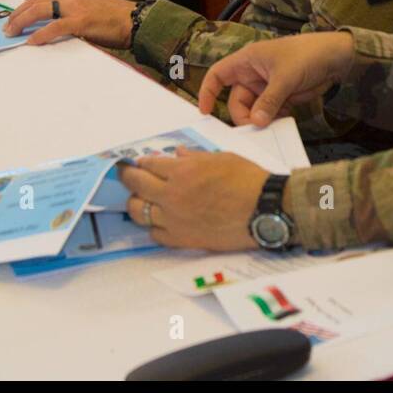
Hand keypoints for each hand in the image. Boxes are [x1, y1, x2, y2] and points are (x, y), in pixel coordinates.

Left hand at [3, 0, 134, 46]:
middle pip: (34, 2)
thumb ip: (69, 12)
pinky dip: (40, 35)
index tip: (13, 18)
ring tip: (12, 33)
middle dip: (16, 15)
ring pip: (39, 10)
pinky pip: (54, 27)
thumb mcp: (88, 7)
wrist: (135, 20)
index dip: (23, 8)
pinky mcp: (80, 20)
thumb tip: (50, 25)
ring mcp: (75, 5)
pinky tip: (31, 42)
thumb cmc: (114, 18)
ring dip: (22, 22)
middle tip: (7, 28)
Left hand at [120, 147, 268, 249]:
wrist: (264, 209)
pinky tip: (160, 220)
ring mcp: (175, 219)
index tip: (139, 162)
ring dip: (137, 203)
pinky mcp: (182, 239)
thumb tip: (177, 153)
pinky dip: (154, 226)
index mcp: (182, 171)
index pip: (148, 164)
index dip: (142, 162)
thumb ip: (194, 157)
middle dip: (128, 177)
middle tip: (128, 176)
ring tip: (141, 199)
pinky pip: (155, 234)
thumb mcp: (220, 158)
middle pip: (135, 185)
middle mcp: (172, 195)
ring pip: (138, 212)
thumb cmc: (247, 179)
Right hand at [198, 31, 354, 126]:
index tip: (205, 113)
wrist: (338, 57)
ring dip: (260, 119)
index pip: (217, 75)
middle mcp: (253, 74)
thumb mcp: (285, 77)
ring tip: (274, 122)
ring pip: (254, 110)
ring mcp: (267, 86)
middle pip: (236, 100)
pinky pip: (269, 112)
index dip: (207, 92)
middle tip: (256, 127)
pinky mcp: (281, 96)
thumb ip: (269, 101)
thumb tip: (256, 122)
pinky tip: (285, 117)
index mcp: (247, 61)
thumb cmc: (307, 55)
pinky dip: (273, 119)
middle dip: (244, 115)